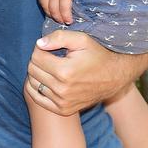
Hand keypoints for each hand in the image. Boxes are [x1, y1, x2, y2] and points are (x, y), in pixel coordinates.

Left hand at [29, 0, 147, 115]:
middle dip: (38, 60)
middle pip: (32, 70)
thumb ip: (58, 37)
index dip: (40, 48)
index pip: (36, 57)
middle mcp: (62, 90)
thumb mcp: (81, 39)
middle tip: (49, 56)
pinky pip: (37, 98)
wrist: (115, 77)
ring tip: (50, 67)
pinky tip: (46, 79)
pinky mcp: (63, 110)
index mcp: (65, 72)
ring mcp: (62, 102)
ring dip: (37, 73)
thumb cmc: (97, 55)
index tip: (49, 47)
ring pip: (33, 84)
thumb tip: (39, 44)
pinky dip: (37, 87)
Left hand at [37, 0, 84, 24]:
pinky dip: (66, 16)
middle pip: (46, 6)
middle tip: (56, 20)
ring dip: (59, 18)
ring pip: (54, 10)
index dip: (45, 6)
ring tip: (64, 22)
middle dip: (51, 14)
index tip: (49, 11)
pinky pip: (64, 9)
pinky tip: (69, 20)